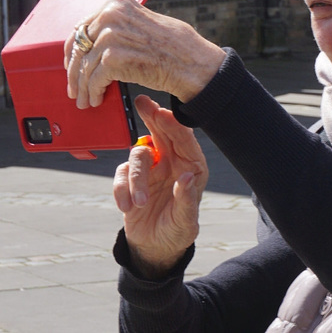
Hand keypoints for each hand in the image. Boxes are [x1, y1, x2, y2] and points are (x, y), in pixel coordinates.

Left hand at [64, 0, 225, 107]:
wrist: (192, 64)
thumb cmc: (176, 48)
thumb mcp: (145, 22)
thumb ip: (121, 25)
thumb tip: (97, 41)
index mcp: (117, 3)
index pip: (83, 27)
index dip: (74, 49)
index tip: (72, 62)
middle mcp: (110, 14)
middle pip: (80, 47)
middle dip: (75, 70)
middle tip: (74, 86)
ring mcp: (110, 35)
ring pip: (85, 66)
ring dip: (83, 87)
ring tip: (84, 98)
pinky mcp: (112, 58)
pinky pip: (94, 79)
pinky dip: (93, 92)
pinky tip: (96, 99)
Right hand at [113, 95, 208, 278]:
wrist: (156, 247)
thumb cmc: (178, 230)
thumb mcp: (186, 220)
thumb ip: (186, 199)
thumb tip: (186, 178)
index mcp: (191, 166)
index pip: (184, 140)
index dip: (173, 124)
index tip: (162, 112)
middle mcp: (171, 162)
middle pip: (161, 133)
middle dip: (152, 117)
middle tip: (143, 103)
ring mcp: (151, 169)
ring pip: (138, 155)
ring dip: (135, 178)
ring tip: (138, 202)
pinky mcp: (131, 180)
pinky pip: (121, 175)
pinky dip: (121, 189)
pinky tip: (127, 206)